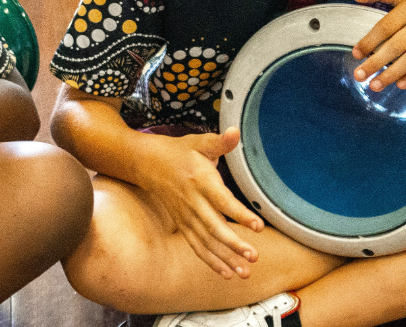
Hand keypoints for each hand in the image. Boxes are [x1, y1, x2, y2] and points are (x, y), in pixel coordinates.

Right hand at [138, 128, 263, 278]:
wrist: (147, 163)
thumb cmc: (179, 152)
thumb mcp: (199, 143)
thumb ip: (220, 142)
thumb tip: (236, 131)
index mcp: (201, 181)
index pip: (223, 201)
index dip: (240, 214)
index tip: (258, 226)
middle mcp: (193, 203)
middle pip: (215, 228)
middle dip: (234, 245)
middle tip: (253, 256)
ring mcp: (186, 217)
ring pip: (207, 242)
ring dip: (226, 258)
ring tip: (245, 272)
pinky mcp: (183, 225)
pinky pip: (197, 247)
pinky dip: (211, 261)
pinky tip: (227, 274)